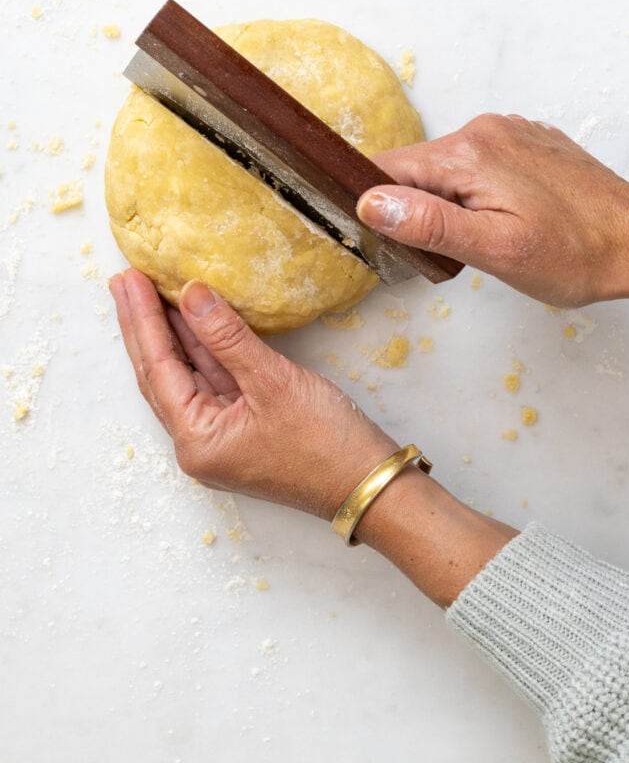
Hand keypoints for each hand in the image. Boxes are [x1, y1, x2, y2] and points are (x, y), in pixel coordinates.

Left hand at [109, 269, 515, 605]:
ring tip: (149, 293)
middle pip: (162, 375)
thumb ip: (227, 337)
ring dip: (172, 335)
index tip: (129, 279)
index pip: (157, 370)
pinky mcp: (244, 429)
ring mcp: (222, 437)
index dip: (142, 320)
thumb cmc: (326, 444)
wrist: (369, 484)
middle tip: (125, 279)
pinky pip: (213, 382)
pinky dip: (204, 350)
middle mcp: (200, 444)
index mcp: (197, 441)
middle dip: (144, 326)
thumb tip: (191, 295)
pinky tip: (195, 321)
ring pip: (187, 377)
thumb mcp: (273, 382)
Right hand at [358, 114, 628, 306]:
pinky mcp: (524, 143)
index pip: (388, 168)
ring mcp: (508, 133)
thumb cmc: (574, 254)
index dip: (379, 205)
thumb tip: (373, 202)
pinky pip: (477, 164)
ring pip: (446, 168)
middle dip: (419, 208)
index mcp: (469, 155)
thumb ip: (430, 223)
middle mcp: (485, 131)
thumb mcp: (494, 250)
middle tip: (455, 249)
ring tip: (485, 236)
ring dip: (449, 203)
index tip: (393, 237)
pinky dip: (475, 192)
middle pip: (416, 168)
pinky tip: (504, 218)